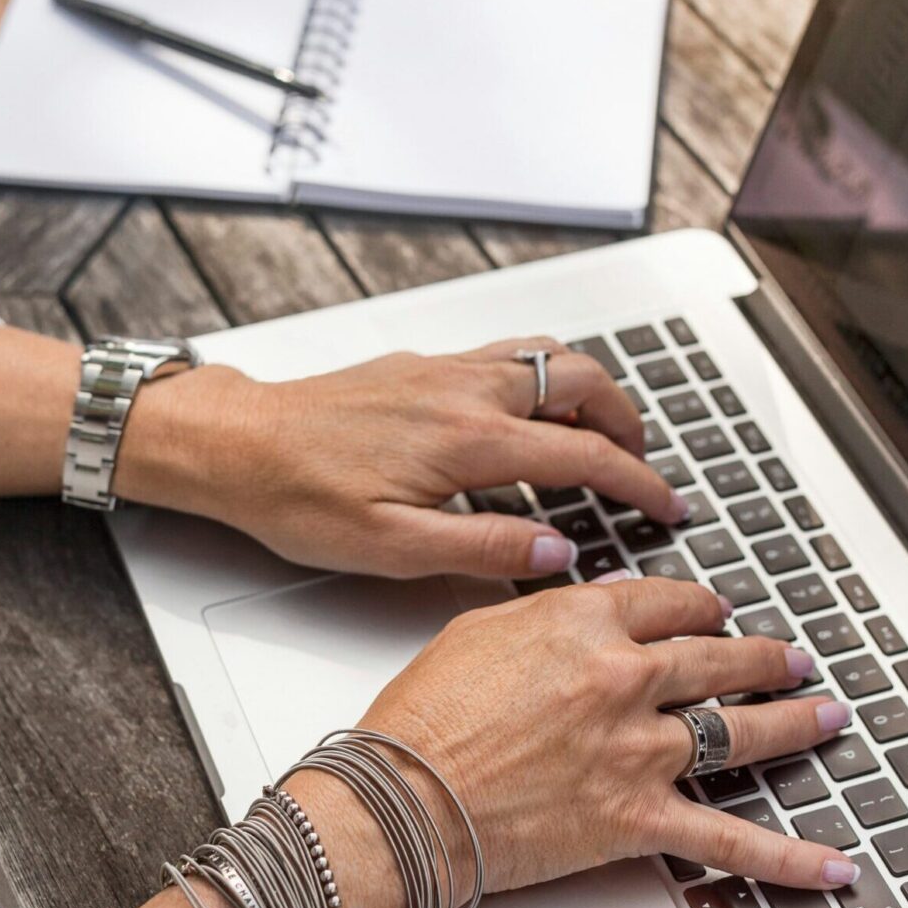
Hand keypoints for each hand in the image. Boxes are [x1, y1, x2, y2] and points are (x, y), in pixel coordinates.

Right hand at [79, 578, 856, 907]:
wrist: (406, 796)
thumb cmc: (428, 713)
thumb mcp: (481, 627)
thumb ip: (549, 612)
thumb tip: (594, 603)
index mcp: (585, 620)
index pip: (668, 601)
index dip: (700, 605)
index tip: (712, 610)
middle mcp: (625, 677)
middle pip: (717, 657)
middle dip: (762, 654)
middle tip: (786, 655)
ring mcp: (640, 749)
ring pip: (740, 729)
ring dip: (792, 720)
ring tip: (824, 714)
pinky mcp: (639, 818)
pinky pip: (731, 841)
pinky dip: (789, 858)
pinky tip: (832, 865)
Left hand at [117, 337, 687, 579]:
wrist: (238, 443)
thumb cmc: (299, 496)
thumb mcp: (391, 548)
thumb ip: (483, 550)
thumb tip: (557, 555)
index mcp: (468, 439)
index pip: (585, 454)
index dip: (639, 483)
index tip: (668, 505)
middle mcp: (466, 389)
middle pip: (582, 381)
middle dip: (629, 421)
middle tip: (641, 466)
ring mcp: (444, 367)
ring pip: (547, 355)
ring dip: (589, 390)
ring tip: (600, 433)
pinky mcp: (422, 363)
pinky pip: (508, 352)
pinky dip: (545, 375)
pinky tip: (530, 412)